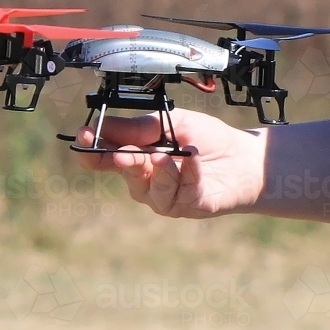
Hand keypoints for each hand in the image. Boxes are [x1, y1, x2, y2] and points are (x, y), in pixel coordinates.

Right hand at [74, 109, 265, 217]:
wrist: (245, 158)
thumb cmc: (208, 140)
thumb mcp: (172, 123)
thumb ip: (140, 127)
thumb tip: (106, 126)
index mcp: (137, 155)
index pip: (105, 156)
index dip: (91, 149)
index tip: (83, 137)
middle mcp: (145, 179)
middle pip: (124, 171)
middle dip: (123, 161)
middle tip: (123, 154)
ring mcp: (162, 196)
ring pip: (149, 188)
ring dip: (158, 171)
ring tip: (168, 157)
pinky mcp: (184, 206)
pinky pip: (177, 192)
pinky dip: (186, 173)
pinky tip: (194, 158)